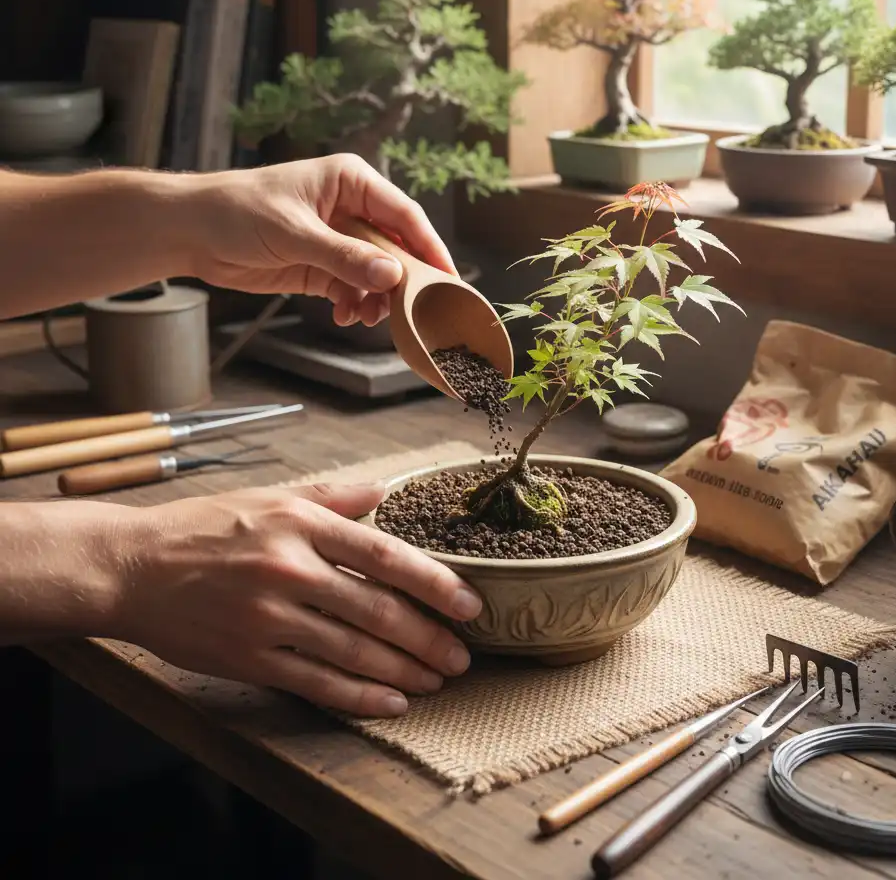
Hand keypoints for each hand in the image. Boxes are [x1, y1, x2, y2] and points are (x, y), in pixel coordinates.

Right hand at [111, 481, 481, 715]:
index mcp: (302, 525)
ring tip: (437, 680)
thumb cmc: (204, 527)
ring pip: (354, 650)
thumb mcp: (270, 497)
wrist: (132, 568)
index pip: (386, 554)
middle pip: (378, 610)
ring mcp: (269, 618)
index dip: (434, 582)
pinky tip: (392, 702)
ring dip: (404, 670)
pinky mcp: (249, 658)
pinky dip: (360, 695)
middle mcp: (291, 570)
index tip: (468, 603)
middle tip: (463, 656)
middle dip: (430, 637)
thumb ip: (332, 496)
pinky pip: (317, 682)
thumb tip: (384, 490)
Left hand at [190, 154, 457, 327]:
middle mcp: (350, 209)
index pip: (405, 216)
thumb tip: (392, 275)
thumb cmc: (236, 211)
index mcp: (352, 182)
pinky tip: (344, 315)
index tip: (448, 279)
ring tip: (367, 316)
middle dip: (401, 280)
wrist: (188, 231)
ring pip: (376, 273)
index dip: (429, 248)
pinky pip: (352, 288)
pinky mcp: (321, 266)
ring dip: (376, 298)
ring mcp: (336, 239)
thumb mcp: (294, 233)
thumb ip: (344, 257)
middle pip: (396, 248)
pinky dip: (354, 304)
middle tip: (411, 309)